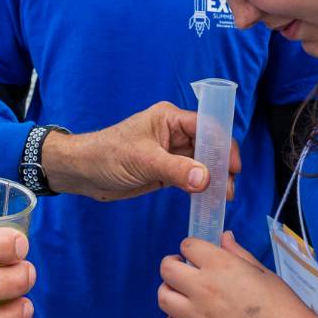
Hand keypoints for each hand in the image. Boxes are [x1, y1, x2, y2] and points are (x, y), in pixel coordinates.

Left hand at [42, 101, 241, 203]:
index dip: (223, 145)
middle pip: (209, 146)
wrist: (83, 172)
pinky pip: (191, 177)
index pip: (206, 126)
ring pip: (202, 163)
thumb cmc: (106, 155)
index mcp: (169, 118)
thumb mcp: (143, 160)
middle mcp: (174, 133)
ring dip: (214, 179)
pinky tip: (210, 199)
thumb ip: (175, 169)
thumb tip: (205, 179)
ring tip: (224, 197)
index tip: (234, 166)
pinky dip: (201, 187)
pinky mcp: (166, 171)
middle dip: (222, 165)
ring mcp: (171, 153)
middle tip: (230, 188)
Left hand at [156, 232, 309, 317]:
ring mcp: (199, 317)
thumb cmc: (283, 305)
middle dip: (173, 266)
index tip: (198, 256)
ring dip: (169, 293)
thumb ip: (237, 253)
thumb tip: (224, 237)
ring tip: (181, 295)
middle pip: (167, 269)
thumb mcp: (262, 271)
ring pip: (163, 298)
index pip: (188, 245)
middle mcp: (204, 288)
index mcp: (221, 265)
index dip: (192, 248)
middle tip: (184, 271)